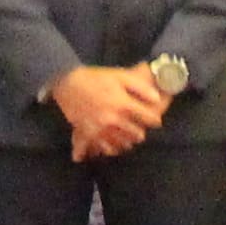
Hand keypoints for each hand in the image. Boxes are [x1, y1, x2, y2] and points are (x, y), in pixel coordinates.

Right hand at [47, 64, 167, 160]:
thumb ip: (140, 88)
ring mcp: (100, 129)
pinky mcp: (88, 135)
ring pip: (122, 144)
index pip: (149, 119)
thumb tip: (157, 99)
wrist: (68, 83)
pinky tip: (111, 145)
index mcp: (123, 104)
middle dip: (140, 131)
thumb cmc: (96, 78)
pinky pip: (103, 148)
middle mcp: (113, 120)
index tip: (154, 120)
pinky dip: (109, 148)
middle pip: (137, 135)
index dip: (154, 120)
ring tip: (126, 137)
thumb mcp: (120, 76)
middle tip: (138, 128)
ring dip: (127, 141)